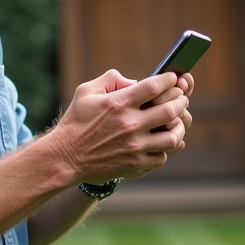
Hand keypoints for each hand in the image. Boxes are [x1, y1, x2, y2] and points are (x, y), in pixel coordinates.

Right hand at [48, 70, 190, 184]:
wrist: (65, 158)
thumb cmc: (76, 122)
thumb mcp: (86, 91)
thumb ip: (111, 78)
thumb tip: (135, 82)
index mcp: (118, 103)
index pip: (154, 86)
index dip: (169, 80)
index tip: (173, 79)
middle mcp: (129, 124)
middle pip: (170, 110)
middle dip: (180, 101)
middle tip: (180, 99)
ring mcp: (134, 147)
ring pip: (173, 137)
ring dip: (178, 127)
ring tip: (176, 122)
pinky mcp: (135, 165)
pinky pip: (162, 157)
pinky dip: (165, 149)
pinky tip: (160, 142)